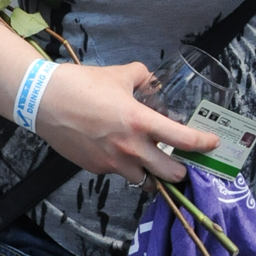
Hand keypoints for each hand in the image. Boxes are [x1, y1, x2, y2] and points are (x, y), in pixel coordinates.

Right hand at [36, 61, 220, 184]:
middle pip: (168, 173)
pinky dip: (125, 168)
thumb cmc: (81, 85)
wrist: (43, 101)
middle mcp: (130, 147)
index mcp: (140, 121)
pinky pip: (118, 173)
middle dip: (180, 171)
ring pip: (144, 180)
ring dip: (153, 175)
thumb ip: (143, 77)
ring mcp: (112, 162)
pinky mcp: (95, 168)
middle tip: (183, 165)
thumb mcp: (119, 74)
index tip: (212, 144)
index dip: (202, 144)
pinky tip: (120, 155)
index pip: (182, 139)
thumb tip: (152, 81)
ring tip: (154, 165)